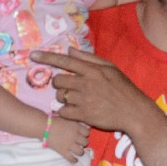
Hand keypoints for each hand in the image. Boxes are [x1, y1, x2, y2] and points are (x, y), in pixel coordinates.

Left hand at [34, 49, 162, 136]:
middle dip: (59, 84)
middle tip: (70, 88)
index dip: (47, 57)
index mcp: (92, 70)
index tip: (32, 55)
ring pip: (60, 96)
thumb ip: (89, 58)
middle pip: (58, 80)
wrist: (134, 112)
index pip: (65, 61)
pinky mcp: (84, 115)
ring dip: (63, 98)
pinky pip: (63, 112)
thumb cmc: (123, 88)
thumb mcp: (110, 68)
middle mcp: (86, 83)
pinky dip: (65, 112)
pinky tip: (74, 111)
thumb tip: (70, 50)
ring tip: (76, 100)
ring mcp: (84, 99)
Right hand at [46, 115, 89, 159]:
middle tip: (79, 142)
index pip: (87, 133)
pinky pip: (71, 158)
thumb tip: (81, 124)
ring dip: (80, 152)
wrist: (43, 126)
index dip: (85, 134)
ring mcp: (69, 144)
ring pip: (81, 152)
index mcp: (76, 127)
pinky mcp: (63, 151)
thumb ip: (74, 121)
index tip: (82, 134)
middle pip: (85, 142)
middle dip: (83, 143)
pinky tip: (74, 160)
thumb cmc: (53, 120)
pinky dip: (74, 160)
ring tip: (77, 151)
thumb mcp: (67, 117)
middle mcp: (75, 136)